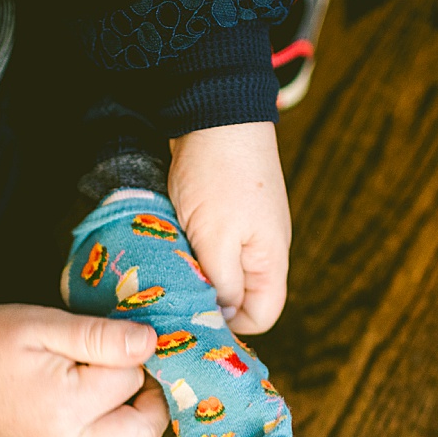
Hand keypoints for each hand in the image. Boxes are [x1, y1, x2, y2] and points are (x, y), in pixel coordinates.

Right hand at [0, 304, 169, 436]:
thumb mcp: (43, 325)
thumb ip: (99, 336)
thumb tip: (150, 342)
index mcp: (65, 407)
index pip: (131, 380)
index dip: (131, 352)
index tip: (113, 335)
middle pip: (145, 433)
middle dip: (153, 397)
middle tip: (135, 365)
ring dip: (140, 421)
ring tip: (122, 384)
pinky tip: (106, 405)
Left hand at [167, 122, 291, 334]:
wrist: (215, 110)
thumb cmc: (218, 175)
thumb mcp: (217, 239)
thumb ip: (224, 282)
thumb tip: (224, 314)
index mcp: (270, 259)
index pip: (262, 315)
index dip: (231, 326)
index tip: (195, 321)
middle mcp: (262, 248)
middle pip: (240, 296)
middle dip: (208, 301)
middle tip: (173, 300)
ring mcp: (244, 229)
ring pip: (220, 271)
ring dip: (194, 274)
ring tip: (167, 272)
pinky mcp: (224, 213)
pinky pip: (209, 247)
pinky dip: (189, 251)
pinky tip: (169, 246)